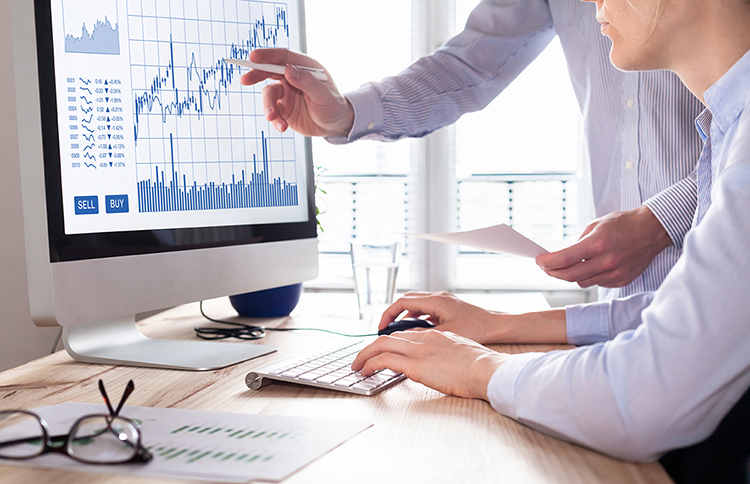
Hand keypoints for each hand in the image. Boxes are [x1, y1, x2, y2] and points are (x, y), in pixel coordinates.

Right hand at [240, 49, 353, 136]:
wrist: (335, 125)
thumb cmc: (334, 105)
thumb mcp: (324, 94)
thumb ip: (307, 82)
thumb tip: (289, 70)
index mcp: (304, 67)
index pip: (283, 57)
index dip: (267, 55)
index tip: (253, 57)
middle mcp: (292, 78)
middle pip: (269, 71)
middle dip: (256, 75)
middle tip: (245, 80)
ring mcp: (286, 93)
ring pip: (269, 95)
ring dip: (268, 106)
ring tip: (273, 117)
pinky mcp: (283, 108)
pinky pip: (273, 112)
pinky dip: (275, 120)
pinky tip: (282, 126)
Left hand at [351, 330, 509, 399]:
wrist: (485, 369)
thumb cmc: (480, 367)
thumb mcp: (461, 354)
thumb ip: (447, 355)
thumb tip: (442, 364)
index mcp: (435, 336)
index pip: (405, 335)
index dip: (390, 342)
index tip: (382, 351)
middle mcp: (423, 339)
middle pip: (389, 338)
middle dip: (372, 347)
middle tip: (362, 358)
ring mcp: (417, 350)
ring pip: (380, 345)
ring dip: (365, 355)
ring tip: (357, 366)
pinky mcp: (413, 364)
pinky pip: (383, 360)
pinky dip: (370, 364)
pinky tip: (364, 371)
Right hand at [378, 292, 567, 344]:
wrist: (498, 325)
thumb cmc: (477, 328)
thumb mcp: (445, 334)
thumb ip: (423, 334)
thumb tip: (404, 338)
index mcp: (435, 301)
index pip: (403, 302)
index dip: (388, 314)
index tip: (381, 327)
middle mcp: (438, 297)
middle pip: (407, 301)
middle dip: (393, 314)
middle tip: (385, 329)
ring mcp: (444, 301)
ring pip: (417, 304)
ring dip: (405, 316)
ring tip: (398, 331)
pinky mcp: (449, 307)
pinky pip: (426, 309)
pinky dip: (417, 317)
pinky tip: (417, 330)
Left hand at [536, 206, 672, 287]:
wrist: (652, 230)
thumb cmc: (624, 224)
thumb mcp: (595, 225)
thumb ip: (578, 243)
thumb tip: (561, 256)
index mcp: (598, 244)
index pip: (565, 259)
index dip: (548, 262)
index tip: (538, 261)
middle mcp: (607, 261)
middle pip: (570, 275)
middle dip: (553, 272)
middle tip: (545, 267)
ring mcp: (615, 273)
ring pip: (582, 282)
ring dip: (571, 275)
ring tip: (567, 266)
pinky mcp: (622, 280)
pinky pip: (597, 283)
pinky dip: (589, 277)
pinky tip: (589, 267)